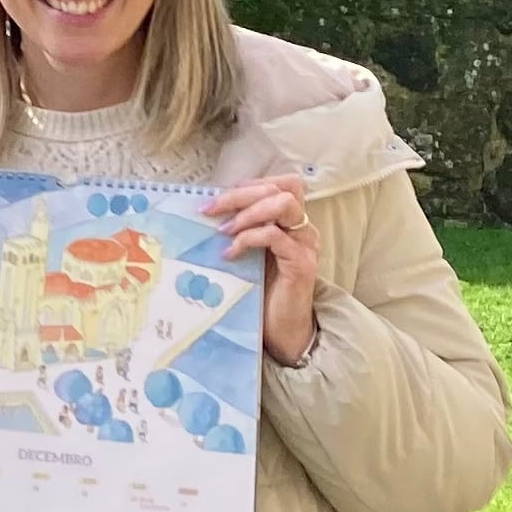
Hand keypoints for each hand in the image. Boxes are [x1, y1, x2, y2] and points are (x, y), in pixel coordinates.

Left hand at [207, 172, 321, 365]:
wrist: (281, 328)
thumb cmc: (262, 288)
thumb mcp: (248, 250)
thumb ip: (240, 227)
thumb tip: (206, 207)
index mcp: (291, 221)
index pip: (279, 183)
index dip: (249, 184)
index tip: (218, 198)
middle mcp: (303, 228)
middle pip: (279, 189)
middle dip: (240, 195)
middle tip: (210, 210)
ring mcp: (305, 244)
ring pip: (283, 204)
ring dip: (247, 213)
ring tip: (223, 230)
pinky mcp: (301, 263)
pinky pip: (275, 236)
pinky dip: (248, 238)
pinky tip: (230, 253)